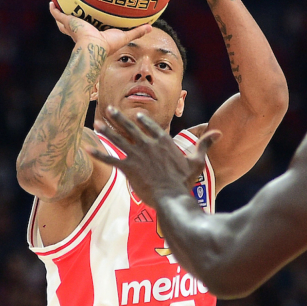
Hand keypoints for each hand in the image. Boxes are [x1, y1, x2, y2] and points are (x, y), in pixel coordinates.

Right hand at [50, 2, 150, 53]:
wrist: (94, 48)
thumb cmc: (107, 46)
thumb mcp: (124, 36)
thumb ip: (136, 32)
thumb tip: (150, 27)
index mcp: (91, 34)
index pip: (88, 28)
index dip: (87, 24)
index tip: (88, 18)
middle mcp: (80, 31)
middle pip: (73, 25)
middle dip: (71, 19)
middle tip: (70, 10)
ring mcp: (73, 27)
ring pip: (64, 20)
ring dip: (61, 13)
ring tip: (57, 4)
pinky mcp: (68, 23)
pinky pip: (58, 15)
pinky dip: (54, 10)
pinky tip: (51, 3)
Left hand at [88, 107, 221, 207]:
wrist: (172, 196)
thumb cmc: (185, 181)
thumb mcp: (197, 161)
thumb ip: (204, 144)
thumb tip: (219, 133)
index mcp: (163, 142)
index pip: (150, 127)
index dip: (141, 121)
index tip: (135, 115)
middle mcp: (148, 144)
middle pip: (131, 128)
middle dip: (119, 118)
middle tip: (109, 109)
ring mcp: (137, 155)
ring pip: (119, 139)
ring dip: (107, 130)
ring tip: (98, 122)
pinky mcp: (128, 167)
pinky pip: (110, 158)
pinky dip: (98, 153)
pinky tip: (87, 148)